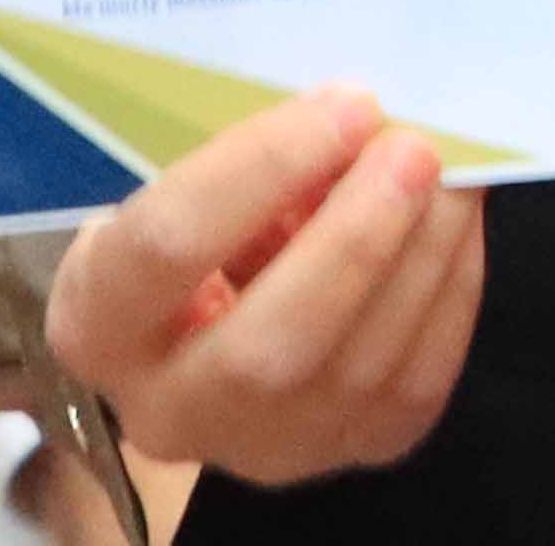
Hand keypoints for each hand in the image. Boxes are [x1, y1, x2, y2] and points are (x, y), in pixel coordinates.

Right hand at [46, 86, 483, 487]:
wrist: (208, 318)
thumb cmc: (200, 219)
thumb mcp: (189, 176)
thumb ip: (252, 155)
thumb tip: (356, 112)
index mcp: (98, 319)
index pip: (170, 244)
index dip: (263, 168)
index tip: (346, 103)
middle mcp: (167, 410)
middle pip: (266, 347)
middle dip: (354, 240)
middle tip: (412, 149)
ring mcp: (259, 449)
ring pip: (353, 373)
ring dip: (419, 257)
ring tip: (454, 173)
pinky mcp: (343, 452)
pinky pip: (411, 387)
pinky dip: (446, 294)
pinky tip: (456, 225)